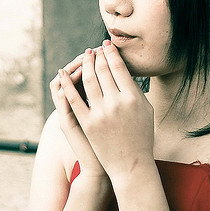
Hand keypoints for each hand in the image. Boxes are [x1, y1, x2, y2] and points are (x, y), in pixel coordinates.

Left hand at [60, 41, 154, 179]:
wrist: (130, 165)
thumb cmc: (141, 136)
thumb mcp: (146, 110)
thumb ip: (136, 89)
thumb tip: (123, 68)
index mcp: (133, 98)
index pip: (119, 67)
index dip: (111, 53)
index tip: (106, 45)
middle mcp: (116, 103)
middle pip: (102, 70)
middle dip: (97, 56)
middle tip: (94, 49)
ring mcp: (100, 113)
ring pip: (88, 79)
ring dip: (84, 64)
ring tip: (84, 57)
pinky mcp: (86, 123)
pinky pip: (73, 98)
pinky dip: (67, 83)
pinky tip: (63, 72)